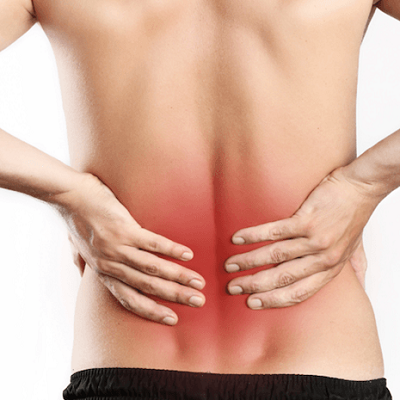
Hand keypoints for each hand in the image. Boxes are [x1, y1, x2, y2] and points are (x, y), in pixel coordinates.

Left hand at [56, 173, 205, 324]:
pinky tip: (188, 255)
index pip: (130, 299)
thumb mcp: (77, 249)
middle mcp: (111, 265)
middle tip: (198, 302)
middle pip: (148, 286)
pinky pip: (152, 244)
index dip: (152, 311)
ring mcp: (117, 248)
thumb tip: (81, 273)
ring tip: (198, 283)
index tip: (172, 319)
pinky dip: (172, 250)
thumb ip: (83, 263)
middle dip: (175, 296)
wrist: (70, 197)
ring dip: (178, 277)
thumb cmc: (77, 221)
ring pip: (153, 268)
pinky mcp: (124, 229)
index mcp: (104, 272)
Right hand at [224, 166, 380, 308]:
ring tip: (230, 264)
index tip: (253, 302)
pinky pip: (275, 232)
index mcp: (331, 269)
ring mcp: (315, 240)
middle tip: (233, 287)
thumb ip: (355, 269)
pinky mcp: (308, 220)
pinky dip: (254, 235)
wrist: (362, 187)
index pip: (299, 293)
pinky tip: (238, 238)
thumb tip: (361, 288)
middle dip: (254, 285)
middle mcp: (323, 259)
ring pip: (275, 256)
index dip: (273, 300)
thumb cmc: (355, 216)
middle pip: (282, 278)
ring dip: (248, 261)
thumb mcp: (357, 249)